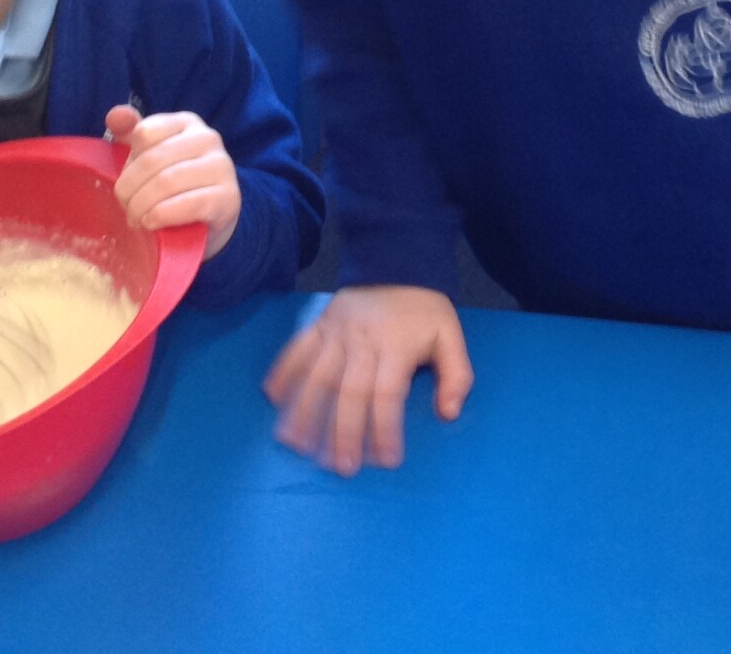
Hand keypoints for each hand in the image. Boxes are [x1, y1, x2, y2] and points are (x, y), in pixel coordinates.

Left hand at [106, 106, 240, 258]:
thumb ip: (130, 132)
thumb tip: (114, 116)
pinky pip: (187, 204)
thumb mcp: (151, 153)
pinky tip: (152, 223)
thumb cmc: (175, 182)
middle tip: (125, 208)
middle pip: (152, 160)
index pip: (144, 133)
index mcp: (186, 122)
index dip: (128, 164)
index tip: (124, 183)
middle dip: (130, 189)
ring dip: (142, 206)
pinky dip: (162, 215)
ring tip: (136, 219)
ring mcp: (221, 166)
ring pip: (167, 182)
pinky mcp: (228, 197)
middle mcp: (208, 138)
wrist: (212, 217)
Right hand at [263, 285, 472, 475]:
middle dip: (343, 432)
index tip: (386, 461)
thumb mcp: (451, 336)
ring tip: (295, 444)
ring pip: (316, 375)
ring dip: (304, 411)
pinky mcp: (318, 324)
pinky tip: (273, 400)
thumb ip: (457, 375)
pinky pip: (296, 349)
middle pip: (348, 392)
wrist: (395, 261)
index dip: (385, 429)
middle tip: (340, 468)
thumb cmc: (424, 310)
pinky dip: (283, 373)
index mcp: (395, 346)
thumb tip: (449, 413)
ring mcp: (335, 332)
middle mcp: (361, 341)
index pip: (387, 394)